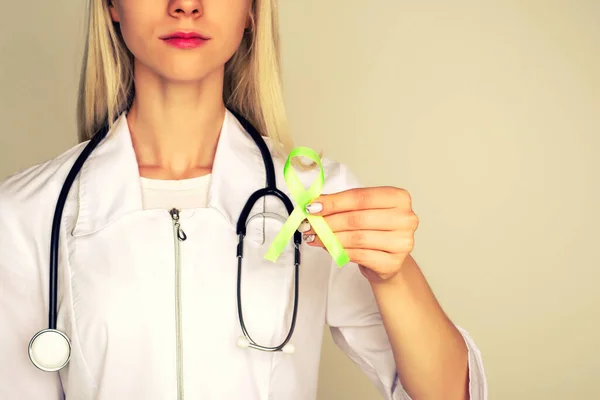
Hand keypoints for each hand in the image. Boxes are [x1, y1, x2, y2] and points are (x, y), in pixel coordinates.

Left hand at [301, 186, 418, 281]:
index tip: (313, 206)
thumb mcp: (361, 210)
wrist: (387, 257)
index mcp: (399, 198)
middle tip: (309, 224)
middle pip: (357, 218)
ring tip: (314, 237)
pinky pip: (359, 255)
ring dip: (330, 238)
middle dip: (328, 222)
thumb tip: (314, 204)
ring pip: (357, 238)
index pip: (361, 197)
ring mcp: (403, 242)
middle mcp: (406, 218)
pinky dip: (340, 251)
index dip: (334, 202)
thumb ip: (341, 204)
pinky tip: (329, 247)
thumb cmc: (374, 228)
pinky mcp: (394, 263)